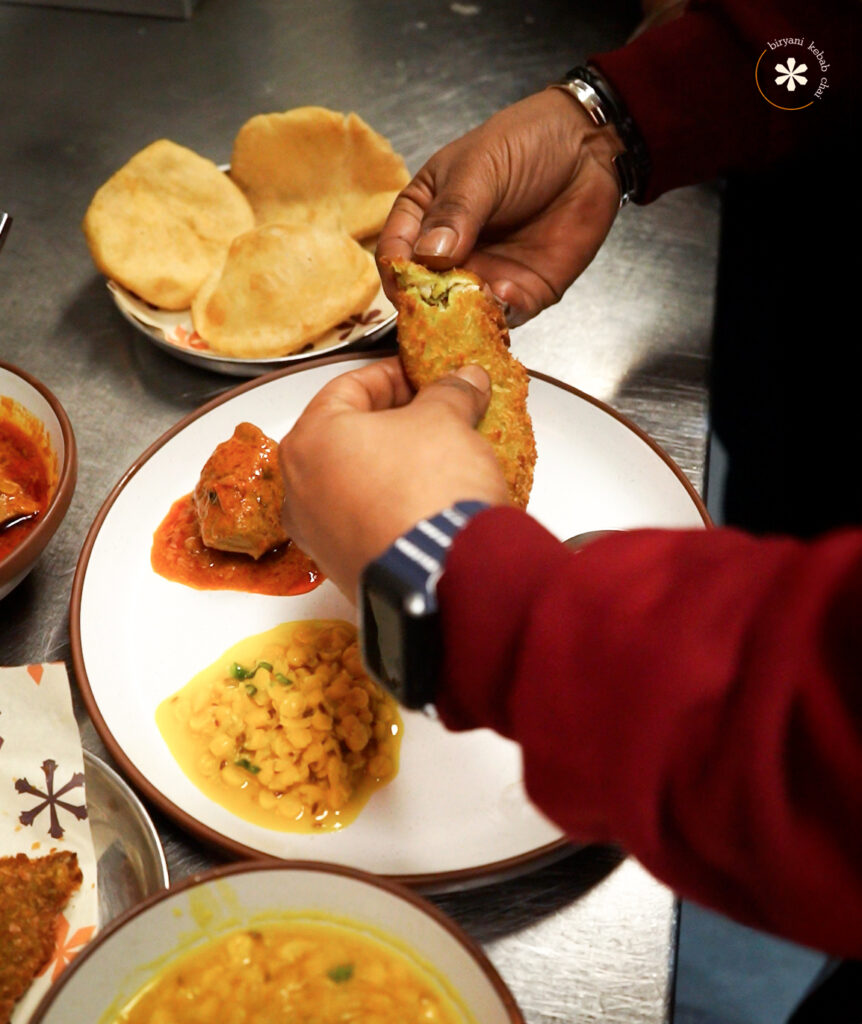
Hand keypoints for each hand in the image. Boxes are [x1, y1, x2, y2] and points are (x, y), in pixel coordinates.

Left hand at [278, 357, 509, 598]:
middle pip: (347, 436)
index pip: (349, 387)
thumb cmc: (428, 492)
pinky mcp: (342, 568)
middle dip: (393, 422)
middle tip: (432, 414)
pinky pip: (364, 521)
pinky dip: (390, 504)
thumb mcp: (446, 420)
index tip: (423, 376)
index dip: (394, 375)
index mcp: (309, 440)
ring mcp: (316, 535)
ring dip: (391, 464)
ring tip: (436, 457)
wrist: (443, 575)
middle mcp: (299, 489)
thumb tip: (464, 381)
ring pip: (353, 482)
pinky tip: (428, 499)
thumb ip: (450, 393)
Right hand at [377, 88, 621, 325]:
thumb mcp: (480, 167)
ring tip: (480, 300)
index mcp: (424, 216)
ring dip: (468, 315)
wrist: (588, 147)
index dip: (397, 273)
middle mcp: (449, 254)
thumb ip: (454, 212)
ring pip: (464, 313)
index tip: (406, 285)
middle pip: (426, 295)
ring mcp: (486, 275)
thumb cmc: (524, 143)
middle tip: (443, 307)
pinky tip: (508, 295)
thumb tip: (428, 257)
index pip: (396, 253)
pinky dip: (504, 314)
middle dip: (432, 306)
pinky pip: (506, 316)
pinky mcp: (522, 291)